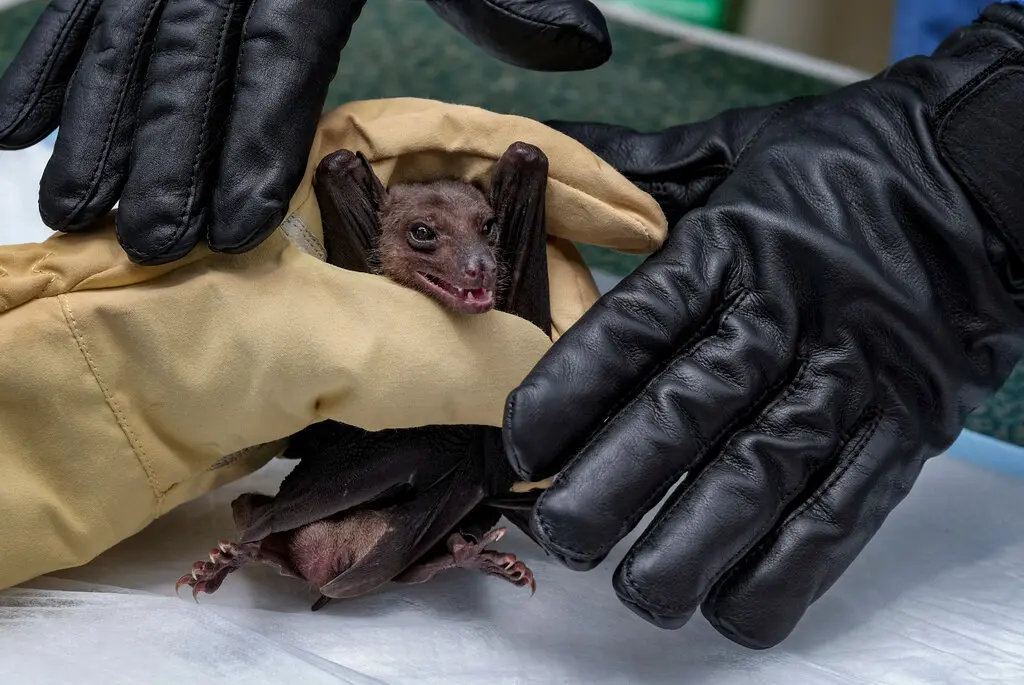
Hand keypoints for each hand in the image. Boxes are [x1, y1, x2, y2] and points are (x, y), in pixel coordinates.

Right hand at [0, 0, 609, 264]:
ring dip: (93, 124)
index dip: (250, 143)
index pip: (274, 62)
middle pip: (187, 64)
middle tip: (148, 243)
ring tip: (72, 208)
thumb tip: (582, 47)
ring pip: (121, 39)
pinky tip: (16, 120)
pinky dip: (47, 57)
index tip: (231, 223)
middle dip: (165, 157)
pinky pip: (79, 2)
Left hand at [502, 2, 1023, 647]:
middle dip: (614, 484)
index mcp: (730, 247)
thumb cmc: (846, 164)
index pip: (635, 327)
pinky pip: (847, 508)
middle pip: (687, 412)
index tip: (520, 443)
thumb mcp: (735, 145)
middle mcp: (785, 315)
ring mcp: (851, 375)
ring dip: (694, 544)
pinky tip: (735, 605)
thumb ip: (637, 167)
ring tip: (640, 589)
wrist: (987, 171)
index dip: (569, 391)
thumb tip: (542, 148)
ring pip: (761, 473)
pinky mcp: (906, 425)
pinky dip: (792, 570)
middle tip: (563, 533)